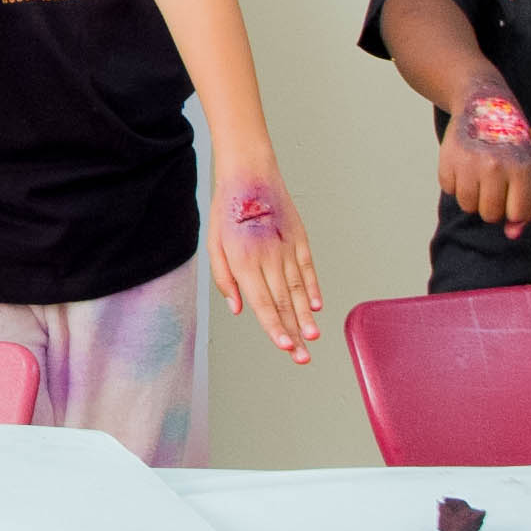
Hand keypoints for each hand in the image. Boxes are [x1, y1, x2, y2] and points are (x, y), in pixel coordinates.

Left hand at [208, 173, 324, 364]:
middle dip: (293, 332)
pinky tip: (316, 307)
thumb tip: (239, 309)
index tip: (284, 346)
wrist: (249, 174)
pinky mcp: (299, 238)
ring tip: (313, 338)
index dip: (274, 327)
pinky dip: (313, 289)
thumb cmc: (227, 210)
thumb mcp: (214, 244)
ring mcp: (286, 248)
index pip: (263, 303)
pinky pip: (307, 269)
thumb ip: (225, 279)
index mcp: (244, 261)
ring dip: (305, 317)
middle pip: (282, 302)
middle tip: (302, 357)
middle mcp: (267, 257)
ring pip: (298, 289)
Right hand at [437, 81, 530, 239]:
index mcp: (521, 168)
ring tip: (478, 176)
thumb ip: (525, 203)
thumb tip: (512, 235)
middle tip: (493, 186)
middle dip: (492, 206)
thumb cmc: (510, 141)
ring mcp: (469, 163)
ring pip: (468, 206)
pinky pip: (450, 190)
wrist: (482, 104)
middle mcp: (495, 167)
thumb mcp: (527, 167)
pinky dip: (456, 183)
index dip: (514, 210)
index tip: (512, 197)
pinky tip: (464, 165)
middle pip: (490, 214)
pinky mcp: (447, 160)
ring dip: (473, 197)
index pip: (517, 213)